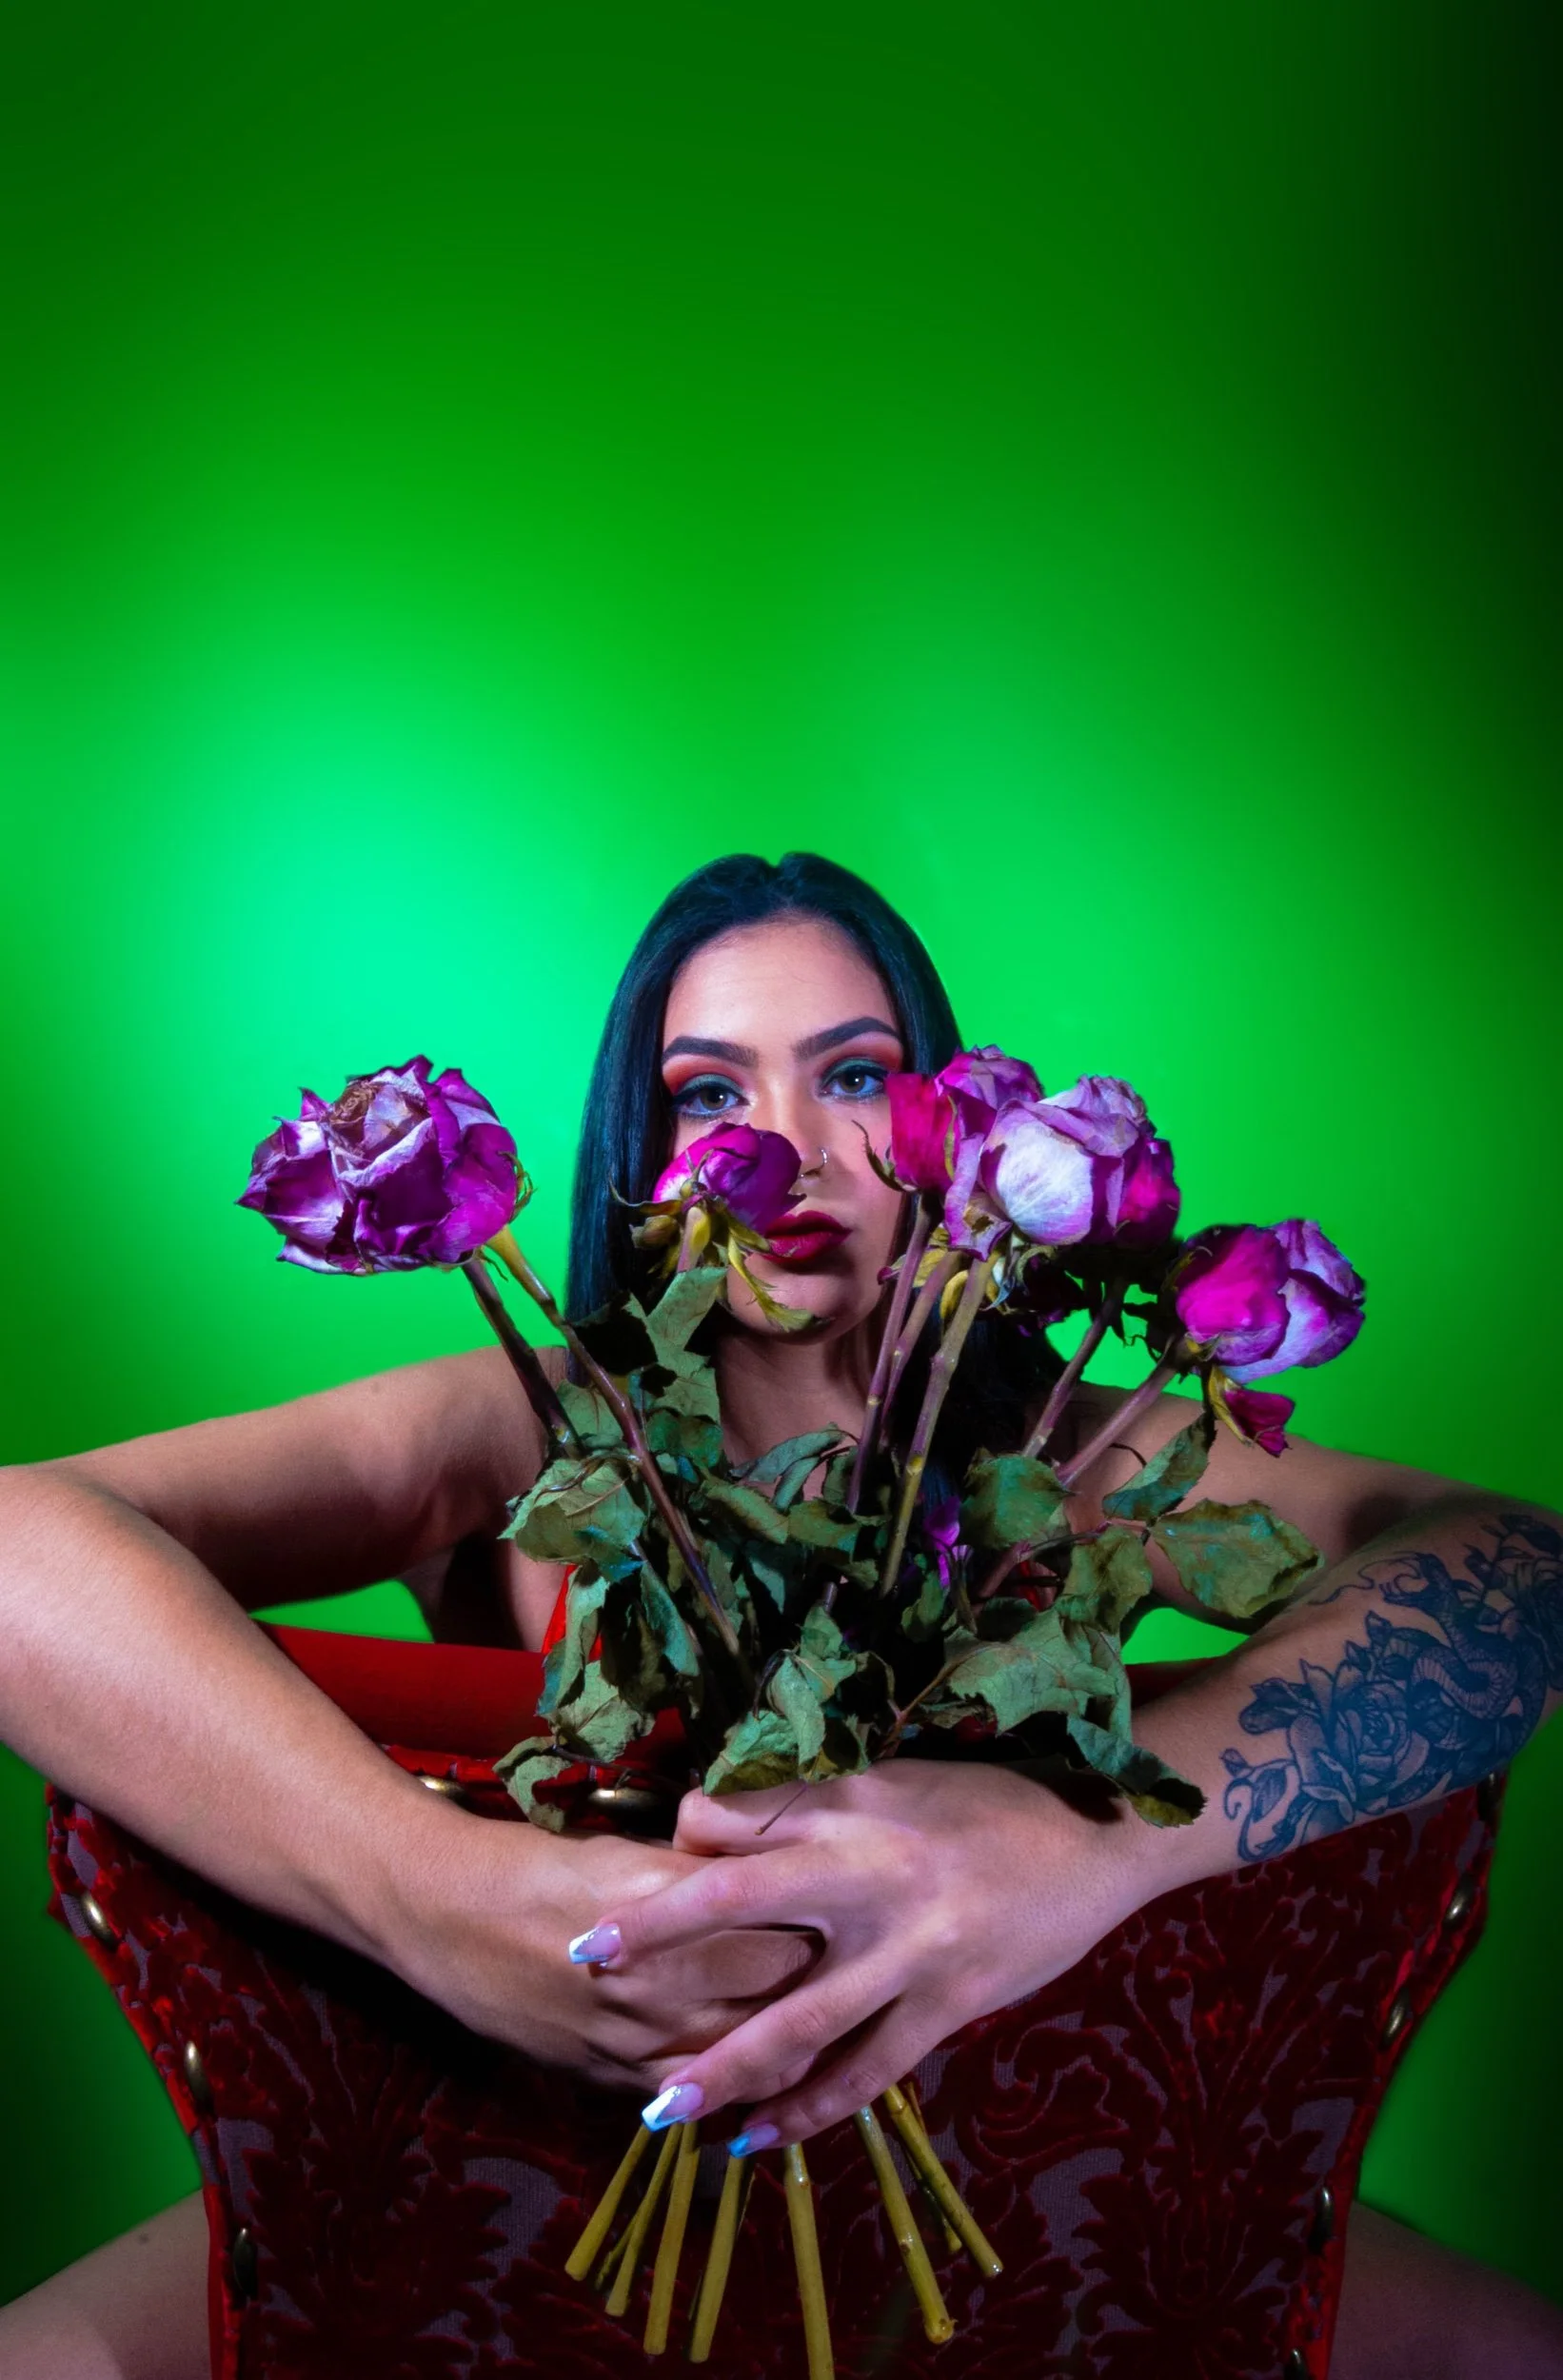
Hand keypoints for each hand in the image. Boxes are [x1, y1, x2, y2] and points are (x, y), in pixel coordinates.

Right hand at [383, 1800, 815, 2092]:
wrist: (445, 1919)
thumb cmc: (537, 1868)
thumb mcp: (629, 1852)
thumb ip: (704, 1873)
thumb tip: (771, 1874)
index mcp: (668, 1917)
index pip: (782, 1938)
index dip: (820, 1931)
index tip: (839, 1917)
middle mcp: (656, 1986)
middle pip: (772, 2006)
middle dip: (816, 1990)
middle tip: (842, 1969)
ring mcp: (630, 2041)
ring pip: (739, 2063)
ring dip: (782, 2049)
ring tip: (813, 2025)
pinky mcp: (606, 2076)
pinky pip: (686, 2095)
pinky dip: (723, 2084)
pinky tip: (747, 2068)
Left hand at [584, 1760, 1164, 2143]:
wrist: (1096, 1837)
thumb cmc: (987, 1800)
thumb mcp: (894, 1782)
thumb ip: (813, 1809)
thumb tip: (716, 1828)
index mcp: (852, 1804)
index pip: (743, 1817)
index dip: (683, 1836)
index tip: (632, 1860)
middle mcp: (869, 1873)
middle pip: (740, 1903)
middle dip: (660, 1934)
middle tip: (587, 1963)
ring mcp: (909, 1948)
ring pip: (799, 2017)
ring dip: (724, 2065)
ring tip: (661, 2106)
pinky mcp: (948, 2005)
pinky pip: (868, 2071)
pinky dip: (813, 2110)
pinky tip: (762, 2139)